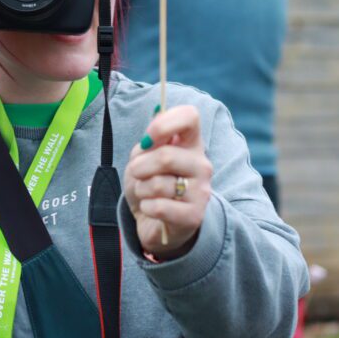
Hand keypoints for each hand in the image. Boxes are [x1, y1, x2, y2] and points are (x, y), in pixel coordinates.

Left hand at [124, 106, 212, 259]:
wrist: (154, 220)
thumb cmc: (150, 181)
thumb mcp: (144, 156)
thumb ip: (149, 140)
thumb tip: (154, 122)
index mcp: (191, 143)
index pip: (189, 117)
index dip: (164, 123)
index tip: (147, 139)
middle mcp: (202, 164)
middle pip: (166, 156)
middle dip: (139, 166)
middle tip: (136, 173)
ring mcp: (201, 191)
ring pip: (158, 184)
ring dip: (141, 189)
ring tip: (146, 193)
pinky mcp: (194, 216)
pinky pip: (158, 207)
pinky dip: (146, 207)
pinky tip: (151, 209)